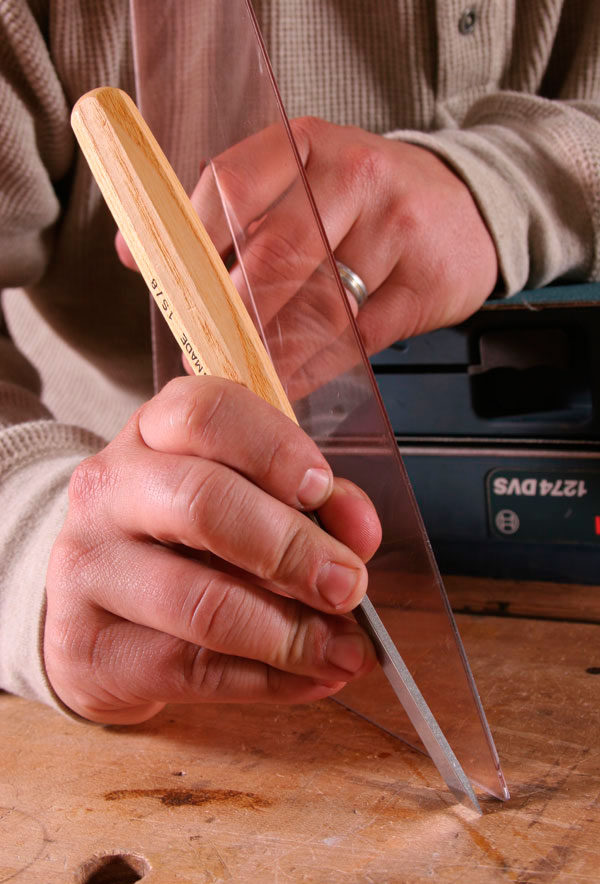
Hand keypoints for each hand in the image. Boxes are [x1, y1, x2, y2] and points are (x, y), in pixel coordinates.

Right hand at [44, 376, 380, 723]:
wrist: (97, 604)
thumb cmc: (185, 538)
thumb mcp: (242, 496)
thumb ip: (306, 503)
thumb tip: (359, 535)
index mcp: (152, 434)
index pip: (206, 413)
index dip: (275, 450)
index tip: (324, 490)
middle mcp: (109, 489)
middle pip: (203, 503)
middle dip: (293, 550)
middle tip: (349, 587)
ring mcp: (90, 568)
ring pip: (198, 602)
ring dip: (289, 633)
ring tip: (345, 651)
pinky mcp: (90, 648)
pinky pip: (190, 670)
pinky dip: (267, 680)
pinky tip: (312, 679)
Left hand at [116, 118, 496, 398]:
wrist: (467, 208)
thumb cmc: (366, 200)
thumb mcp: (304, 180)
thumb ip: (232, 215)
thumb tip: (139, 253)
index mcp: (309, 146)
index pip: (234, 185)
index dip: (191, 236)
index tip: (159, 275)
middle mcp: (355, 178)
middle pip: (275, 255)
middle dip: (232, 313)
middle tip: (203, 351)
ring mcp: (396, 230)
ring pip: (317, 306)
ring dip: (271, 350)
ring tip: (240, 375)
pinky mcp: (425, 284)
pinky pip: (357, 339)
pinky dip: (315, 368)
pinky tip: (290, 381)